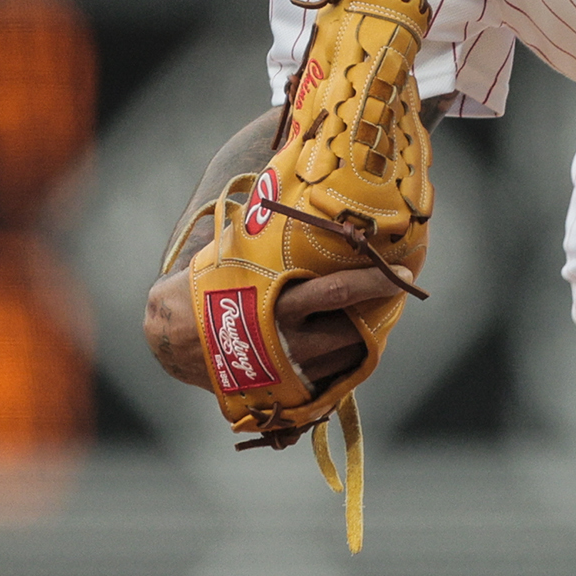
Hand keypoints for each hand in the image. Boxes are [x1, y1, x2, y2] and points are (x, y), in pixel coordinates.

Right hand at [144, 257, 403, 391]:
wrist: (169, 340)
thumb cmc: (205, 286)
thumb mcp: (233, 254)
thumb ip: (266, 232)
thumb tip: (292, 185)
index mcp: (274, 305)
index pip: (338, 293)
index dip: (375, 283)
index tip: (406, 271)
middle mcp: (284, 341)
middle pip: (351, 330)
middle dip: (379, 311)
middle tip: (398, 288)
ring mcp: (285, 371)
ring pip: (345, 358)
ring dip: (367, 335)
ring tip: (381, 309)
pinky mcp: (283, 390)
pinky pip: (330, 378)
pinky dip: (347, 358)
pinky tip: (356, 337)